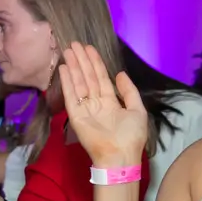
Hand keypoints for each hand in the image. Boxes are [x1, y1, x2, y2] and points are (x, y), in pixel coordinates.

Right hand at [59, 43, 146, 167]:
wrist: (120, 156)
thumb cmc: (131, 136)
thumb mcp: (137, 110)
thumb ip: (129, 91)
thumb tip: (120, 74)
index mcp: (111, 102)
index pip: (101, 78)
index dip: (95, 62)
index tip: (89, 48)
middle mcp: (96, 102)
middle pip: (88, 77)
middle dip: (82, 60)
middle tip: (74, 43)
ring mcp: (85, 108)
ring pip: (79, 83)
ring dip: (73, 66)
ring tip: (68, 50)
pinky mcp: (75, 115)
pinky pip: (71, 95)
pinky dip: (67, 82)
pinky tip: (64, 68)